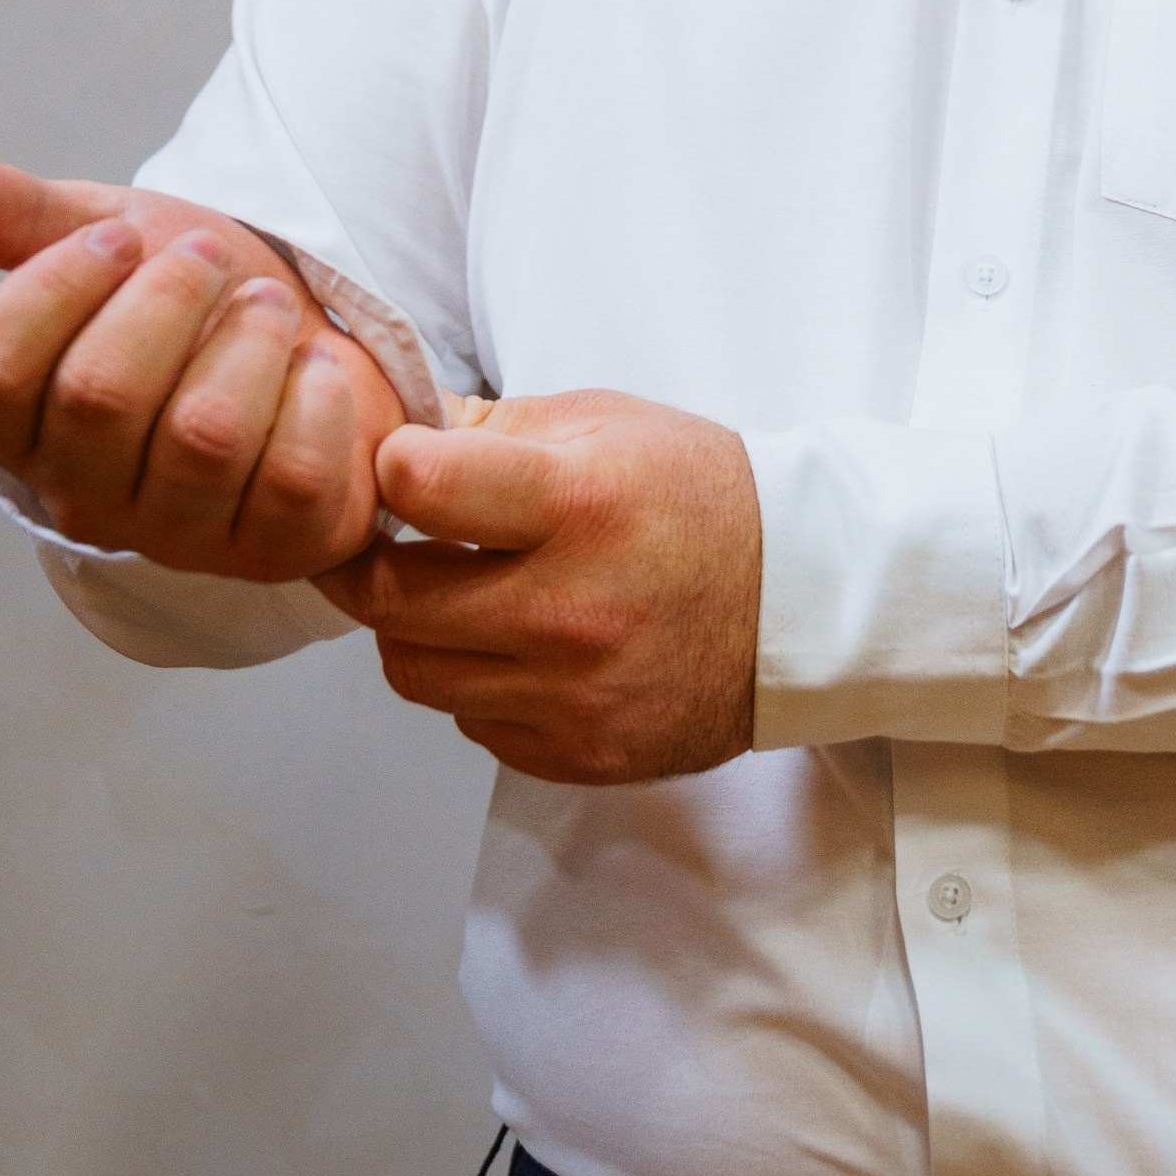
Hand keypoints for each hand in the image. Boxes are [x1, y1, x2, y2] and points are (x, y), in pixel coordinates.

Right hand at [0, 158, 402, 577]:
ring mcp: (177, 534)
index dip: (60, 284)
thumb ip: (17, 215)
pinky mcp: (272, 548)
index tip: (122, 237)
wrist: (313, 347)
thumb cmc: (200, 303)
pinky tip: (318, 370)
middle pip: (100, 393)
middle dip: (172, 296)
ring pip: (205, 433)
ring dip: (252, 339)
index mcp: (23, 426)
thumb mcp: (111, 237)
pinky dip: (319, 396)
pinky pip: (295, 473)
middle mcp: (84, 496)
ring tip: (271, 306)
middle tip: (211, 260)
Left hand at [318, 390, 761, 783]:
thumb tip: (388, 435)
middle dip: (372, 563)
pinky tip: (519, 648)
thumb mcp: (605, 422)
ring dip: (416, 631)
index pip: (421, 487)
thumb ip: (490, 427)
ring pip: (415, 674)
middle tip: (386, 542)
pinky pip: (473, 724)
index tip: (400, 468)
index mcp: (579, 505)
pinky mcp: (582, 753)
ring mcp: (576, 695)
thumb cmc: (699, 495)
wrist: (803, 599)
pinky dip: (476, 685)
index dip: (391, 471)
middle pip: (392, 600)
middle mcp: (572, 610)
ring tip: (455, 596)